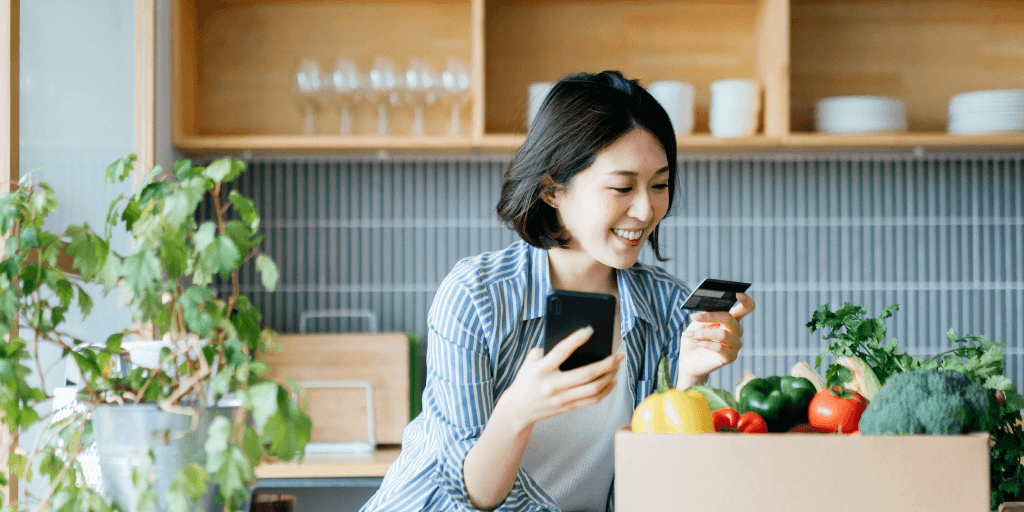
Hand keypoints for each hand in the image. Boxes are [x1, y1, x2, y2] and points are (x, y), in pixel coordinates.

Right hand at [496, 326, 623, 430]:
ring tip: (618, 366)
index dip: (576, 339)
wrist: (518, 409)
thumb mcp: (530, 362)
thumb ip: (546, 350)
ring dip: (610, 376)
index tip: (590, 329)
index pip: (561, 352)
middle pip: (586, 374)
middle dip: (606, 363)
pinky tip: (612, 380)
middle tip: (619, 354)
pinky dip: (606, 390)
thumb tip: (574, 341)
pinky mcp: (568, 407)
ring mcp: (561, 398)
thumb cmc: (527, 379)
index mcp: (541, 369)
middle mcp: (552, 385)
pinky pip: (592, 400)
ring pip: (593, 389)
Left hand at [677, 292, 754, 384]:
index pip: (746, 307)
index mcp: (731, 319)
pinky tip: (695, 342)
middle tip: (694, 317)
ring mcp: (735, 345)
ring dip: (702, 333)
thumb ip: (704, 315)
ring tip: (689, 334)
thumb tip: (707, 311)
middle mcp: (737, 331)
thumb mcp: (696, 323)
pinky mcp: (730, 357)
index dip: (745, 300)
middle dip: (710, 316)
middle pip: (730, 318)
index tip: (737, 293)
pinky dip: (704, 343)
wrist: (689, 360)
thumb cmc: (694, 338)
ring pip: (722, 334)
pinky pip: (719, 348)